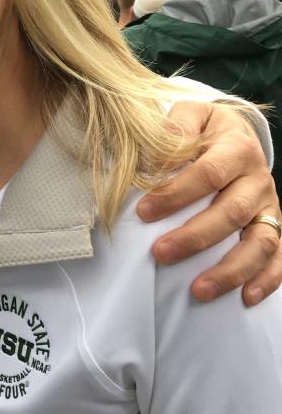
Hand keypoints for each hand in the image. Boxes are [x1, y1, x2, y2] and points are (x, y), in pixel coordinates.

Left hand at [137, 100, 280, 304]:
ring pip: (259, 242)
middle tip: (160, 253)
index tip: (144, 212)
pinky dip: (267, 280)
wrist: (235, 135)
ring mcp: (269, 207)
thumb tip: (153, 154)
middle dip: (195, 237)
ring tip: (198, 290)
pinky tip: (246, 298)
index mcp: (237, 148)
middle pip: (231, 213)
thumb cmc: (204, 130)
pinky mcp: (274, 227)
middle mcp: (258, 179)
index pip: (209, 174)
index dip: (176, 193)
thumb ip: (176, 127)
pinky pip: (278, 257)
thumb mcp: (191, 115)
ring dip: (230, 269)